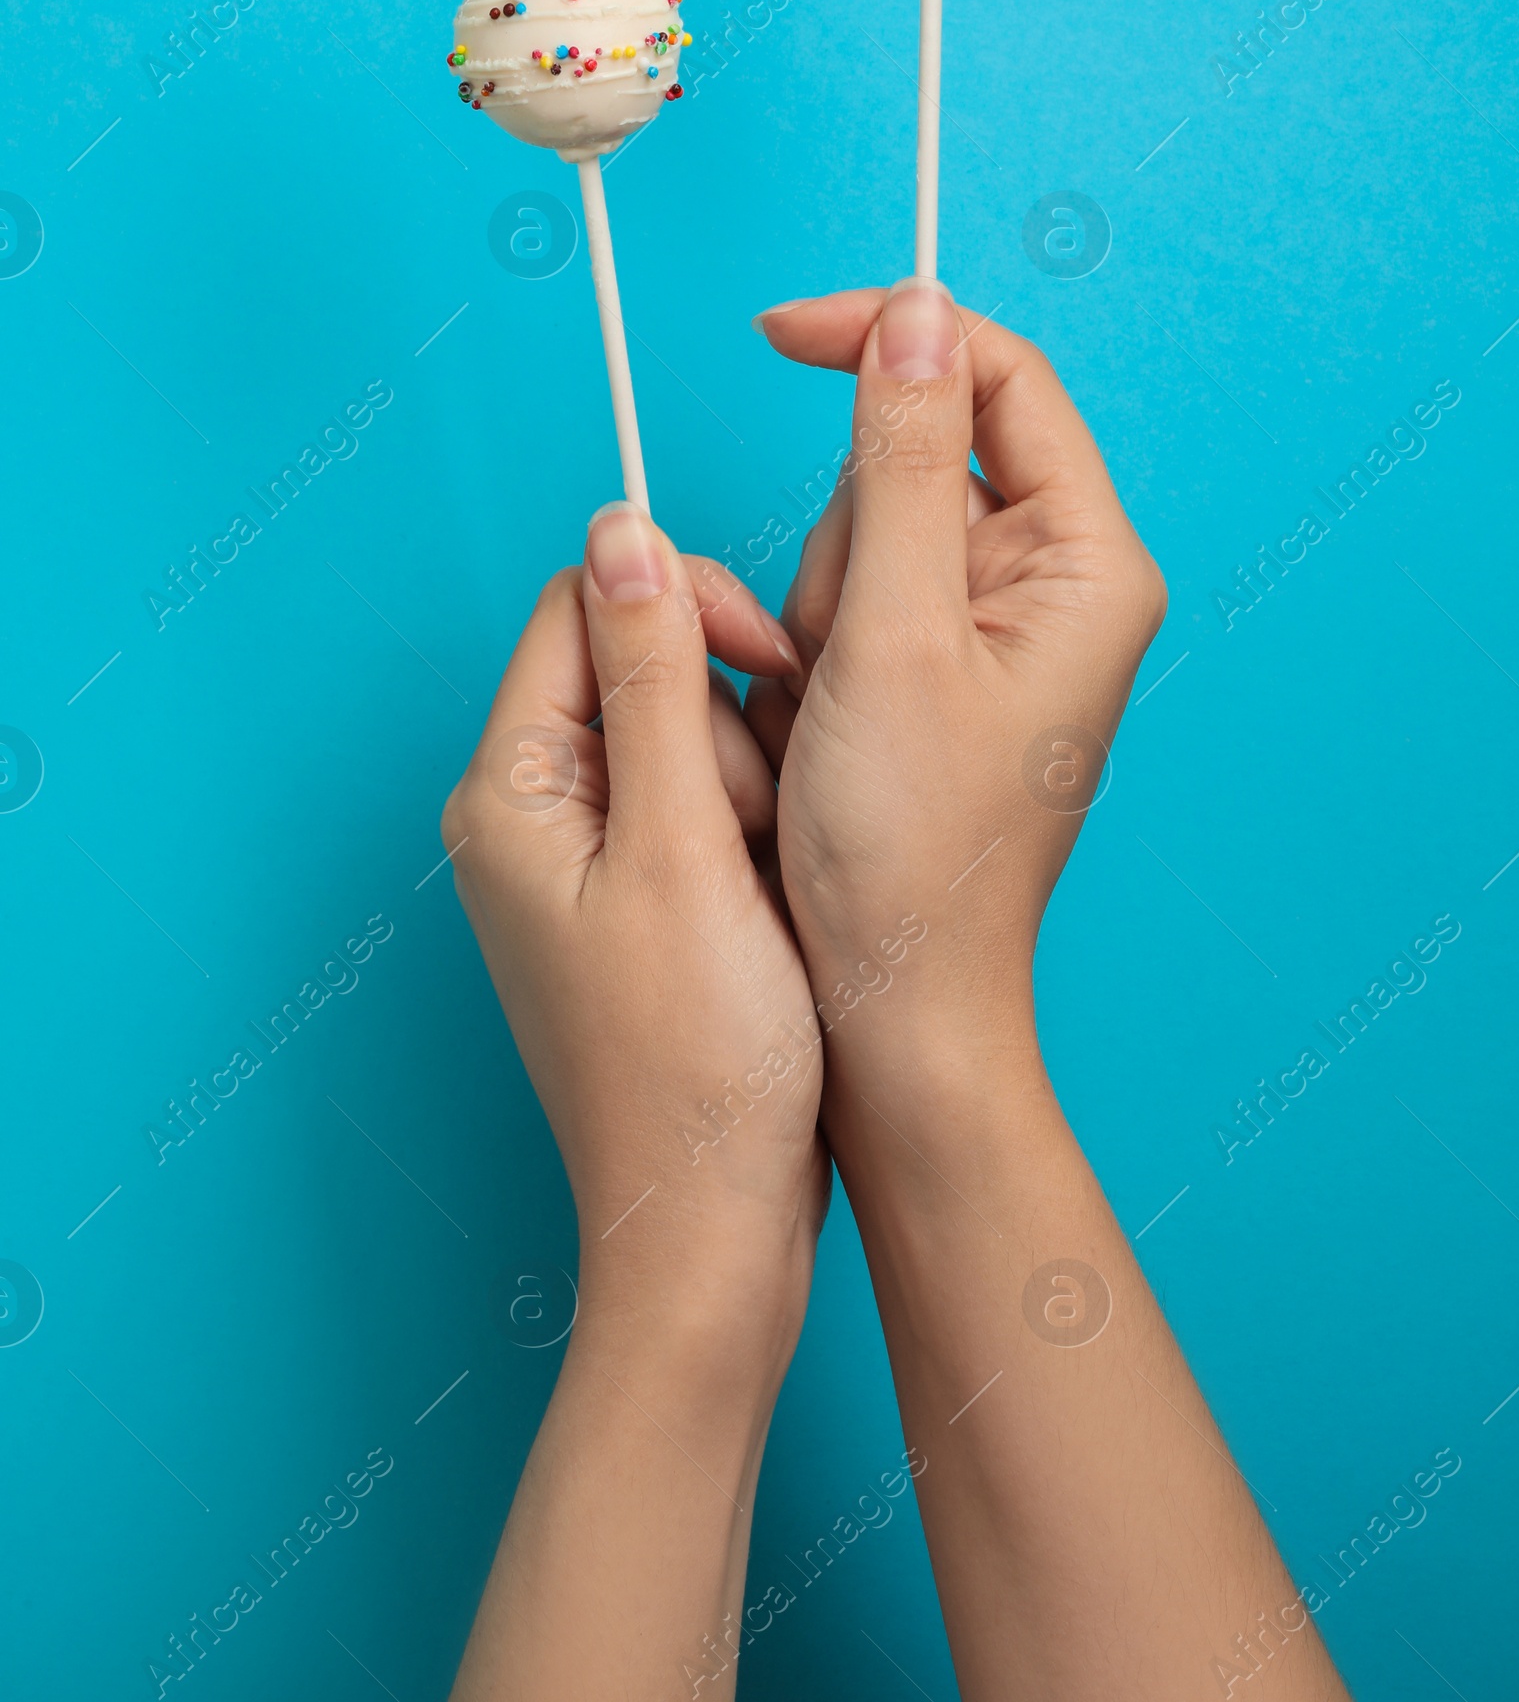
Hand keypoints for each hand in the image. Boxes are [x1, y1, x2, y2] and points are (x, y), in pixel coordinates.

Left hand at [443, 510, 829, 1327]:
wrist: (716, 1227)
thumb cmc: (697, 1063)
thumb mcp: (683, 844)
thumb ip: (655, 677)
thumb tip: (622, 527)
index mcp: (508, 791)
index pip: (584, 605)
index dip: (686, 607)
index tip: (774, 659)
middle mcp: (528, 817)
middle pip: (642, 671)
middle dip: (728, 725)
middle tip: (751, 829)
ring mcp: (582, 865)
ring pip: (691, 741)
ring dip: (750, 794)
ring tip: (760, 897)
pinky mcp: (636, 904)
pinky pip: (702, 813)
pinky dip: (751, 844)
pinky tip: (768, 916)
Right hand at [746, 280, 1166, 1077]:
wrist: (892, 1005)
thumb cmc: (912, 852)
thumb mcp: (891, 635)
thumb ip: (899, 459)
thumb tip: (916, 313)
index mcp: (1087, 563)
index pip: (1000, 377)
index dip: (892, 335)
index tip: (781, 333)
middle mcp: (1053, 583)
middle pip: (914, 457)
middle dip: (845, 538)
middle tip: (844, 651)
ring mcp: (993, 629)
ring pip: (862, 527)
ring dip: (818, 604)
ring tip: (834, 709)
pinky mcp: (937, 668)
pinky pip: (846, 598)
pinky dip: (812, 648)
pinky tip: (822, 726)